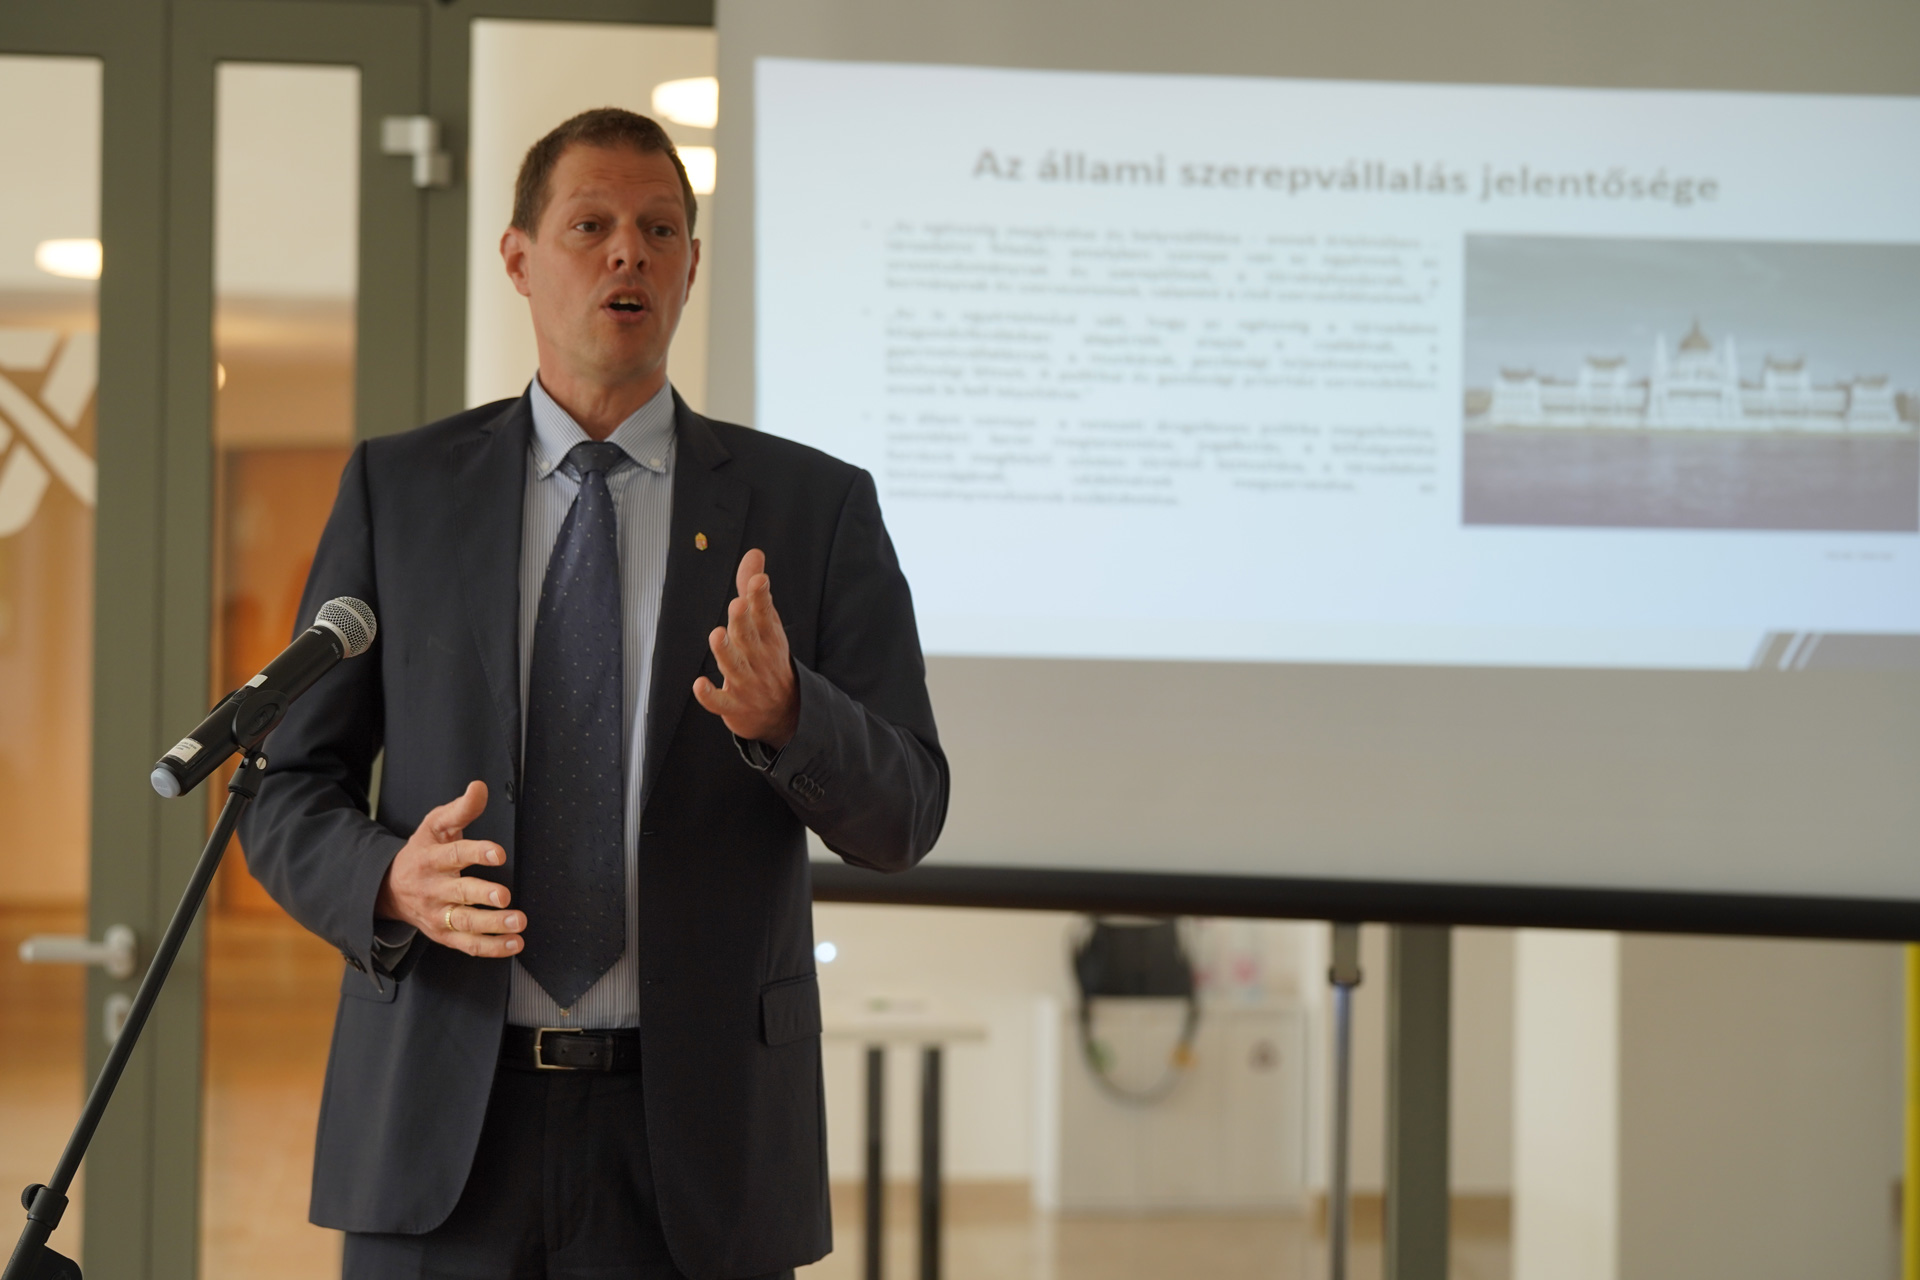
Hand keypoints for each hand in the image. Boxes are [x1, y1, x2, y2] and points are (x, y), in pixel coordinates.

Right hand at [375, 780, 524, 957]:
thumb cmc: (422, 852)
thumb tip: (479, 787)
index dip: (476, 853)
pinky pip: (469, 945)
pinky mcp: (445, 935)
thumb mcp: (435, 826)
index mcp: (430, 858)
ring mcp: (438, 915)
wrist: (390, 889)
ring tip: (518, 921)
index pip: (453, 854)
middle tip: (505, 895)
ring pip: (465, 923)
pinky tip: (515, 943)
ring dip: (493, 925)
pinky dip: (493, 947)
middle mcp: (432, 889)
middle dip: (482, 895)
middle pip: (459, 893)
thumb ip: (461, 809)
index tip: (498, 853)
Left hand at [692, 548, 799, 748]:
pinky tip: (699, 684)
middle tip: (737, 604)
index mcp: (768, 638)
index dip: (761, 597)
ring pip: (734, 666)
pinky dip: (710, 695)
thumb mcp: (768, 625)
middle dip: (742, 621)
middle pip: (749, 638)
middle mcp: (758, 659)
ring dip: (726, 651)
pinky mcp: (734, 705)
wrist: (785, 712)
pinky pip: (721, 702)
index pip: (765, 615)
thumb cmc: (769, 659)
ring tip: (717, 635)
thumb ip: (754, 590)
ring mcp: (747, 683)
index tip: (758, 581)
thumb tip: (754, 553)